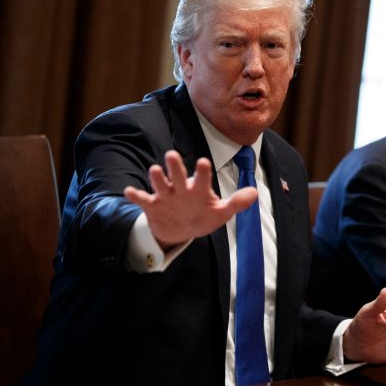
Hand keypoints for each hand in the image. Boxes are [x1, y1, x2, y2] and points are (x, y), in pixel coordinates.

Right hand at [124, 150, 257, 248]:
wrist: (180, 230)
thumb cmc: (202, 216)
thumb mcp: (221, 212)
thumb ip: (236, 203)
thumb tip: (255, 193)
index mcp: (198, 189)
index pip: (202, 177)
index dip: (202, 171)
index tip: (203, 162)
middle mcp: (181, 189)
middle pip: (178, 175)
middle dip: (175, 167)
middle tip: (172, 155)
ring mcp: (166, 197)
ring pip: (161, 185)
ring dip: (157, 178)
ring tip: (155, 170)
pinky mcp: (153, 207)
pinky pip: (143, 200)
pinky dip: (136, 196)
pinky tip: (129, 192)